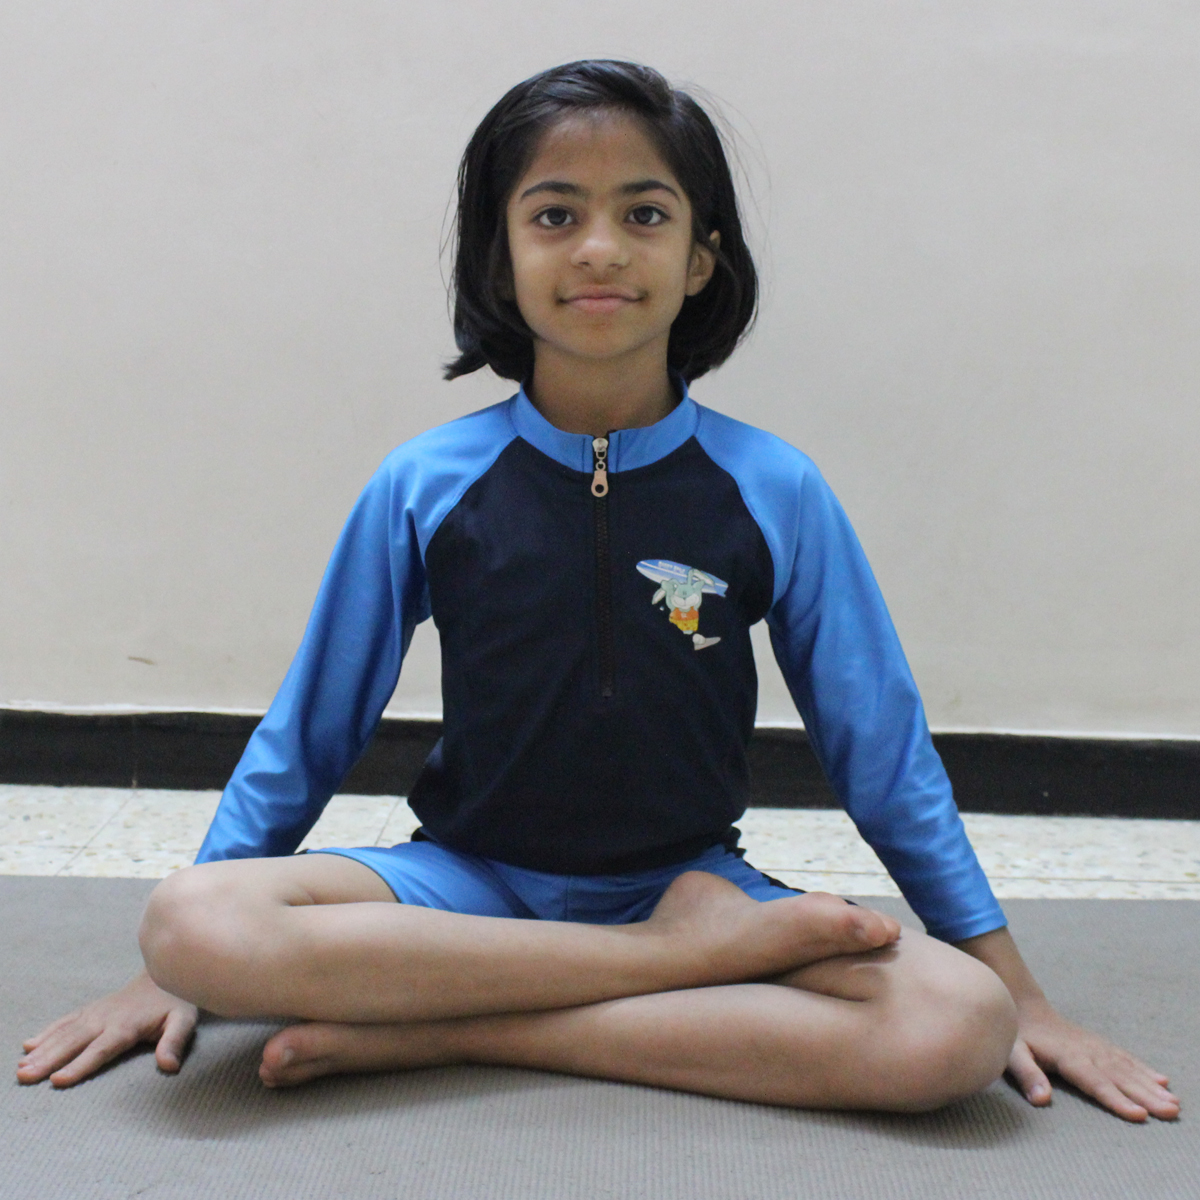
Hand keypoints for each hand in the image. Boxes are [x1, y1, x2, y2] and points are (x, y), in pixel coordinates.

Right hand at [17, 971, 197, 1087]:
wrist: (166, 970)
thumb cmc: (176, 1001)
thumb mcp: (184, 1021)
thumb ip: (175, 1042)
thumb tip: (168, 1066)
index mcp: (127, 1026)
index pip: (101, 1049)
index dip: (80, 1065)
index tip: (58, 1079)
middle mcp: (106, 1019)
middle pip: (74, 1042)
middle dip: (49, 1060)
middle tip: (24, 1076)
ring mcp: (96, 1012)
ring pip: (65, 1032)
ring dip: (42, 1050)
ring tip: (21, 1066)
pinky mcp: (91, 1009)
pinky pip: (66, 1020)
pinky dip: (47, 1032)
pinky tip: (28, 1045)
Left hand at [1007, 996, 1178, 1122]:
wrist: (1025, 1006)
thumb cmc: (1017, 1035)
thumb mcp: (1012, 1053)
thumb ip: (1027, 1075)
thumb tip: (1041, 1100)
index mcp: (1067, 1057)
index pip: (1095, 1082)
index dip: (1116, 1099)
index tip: (1140, 1114)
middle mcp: (1087, 1051)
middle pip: (1119, 1078)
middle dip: (1146, 1096)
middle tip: (1171, 1112)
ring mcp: (1096, 1047)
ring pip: (1128, 1068)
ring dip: (1151, 1086)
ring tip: (1174, 1103)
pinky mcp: (1100, 1045)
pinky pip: (1125, 1058)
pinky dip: (1145, 1069)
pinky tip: (1162, 1081)